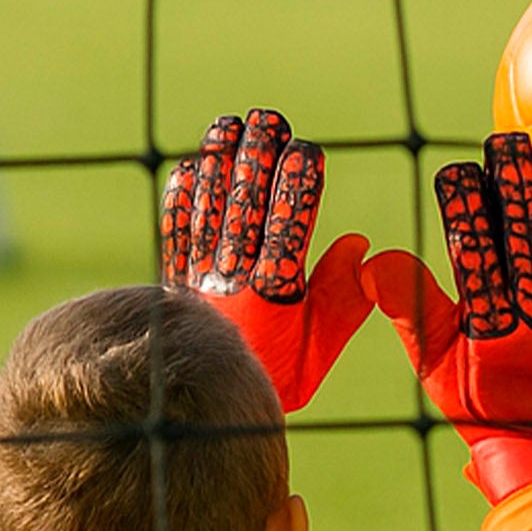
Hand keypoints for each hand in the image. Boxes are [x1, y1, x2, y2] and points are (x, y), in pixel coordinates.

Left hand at [161, 109, 370, 413]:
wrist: (207, 411)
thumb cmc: (277, 377)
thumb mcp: (320, 348)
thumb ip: (343, 299)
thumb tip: (358, 245)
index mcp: (275, 297)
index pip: (289, 227)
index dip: (298, 185)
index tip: (308, 151)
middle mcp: (232, 283)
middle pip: (245, 206)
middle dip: (257, 157)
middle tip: (268, 120)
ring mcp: (198, 279)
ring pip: (208, 209)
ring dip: (218, 164)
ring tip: (228, 126)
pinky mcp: (173, 283)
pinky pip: (174, 232)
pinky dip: (181, 198)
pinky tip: (190, 168)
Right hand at [362, 133, 531, 500]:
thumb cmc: (480, 396)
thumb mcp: (434, 360)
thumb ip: (409, 308)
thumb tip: (369, 261)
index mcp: (489, 328)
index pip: (473, 252)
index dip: (465, 208)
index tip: (458, 172)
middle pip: (527, 237)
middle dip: (516, 184)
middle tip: (507, 144)